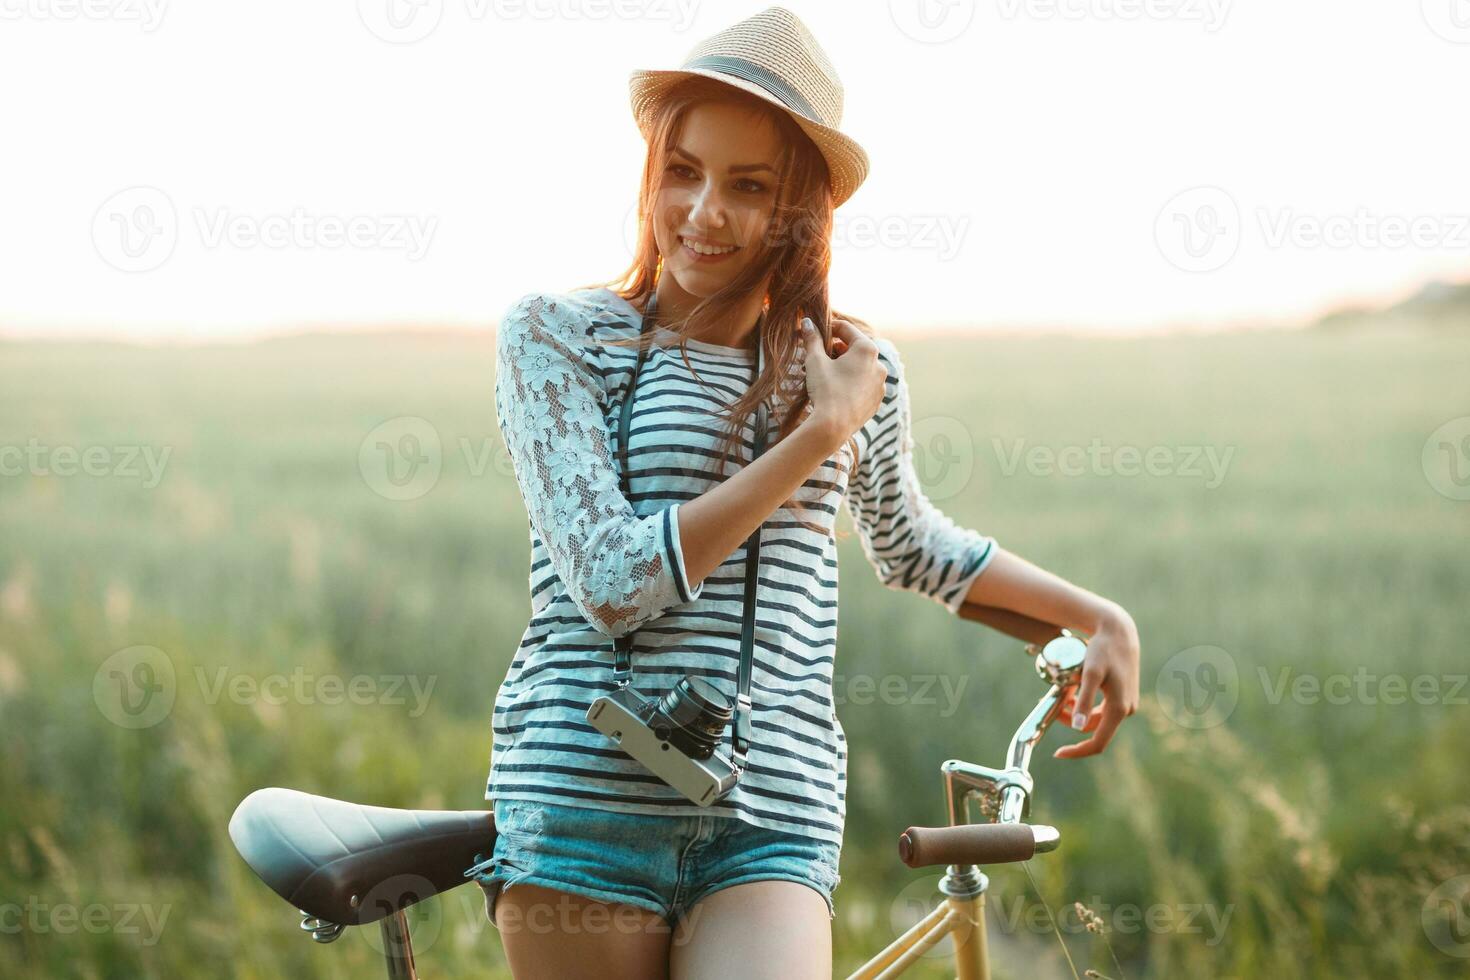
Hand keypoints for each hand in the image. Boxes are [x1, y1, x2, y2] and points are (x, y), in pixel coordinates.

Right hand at [799, 316, 884, 445]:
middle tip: (819, 355)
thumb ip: (812, 339)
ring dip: (845, 366)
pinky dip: (852, 383)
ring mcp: (880, 385)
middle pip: (855, 349)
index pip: (846, 329)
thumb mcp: (815, 361)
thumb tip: (807, 322)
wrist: (833, 427)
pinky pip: (864, 385)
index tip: (815, 333)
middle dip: (837, 349)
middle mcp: (879, 365)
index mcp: (867, 350)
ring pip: (861, 368)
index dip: (828, 328)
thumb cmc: (825, 390)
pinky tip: (837, 389)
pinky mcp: (877, 401)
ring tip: (827, 374)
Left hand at [1053, 605, 1140, 758]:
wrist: (1119, 632)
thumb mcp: (1090, 674)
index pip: (1097, 743)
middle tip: (1054, 701)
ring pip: (1094, 716)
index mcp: (1118, 709)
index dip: (1077, 751)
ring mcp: (1126, 703)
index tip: (1058, 753)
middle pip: (1092, 727)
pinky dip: (1084, 702)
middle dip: (1071, 719)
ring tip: (1062, 691)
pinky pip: (1100, 707)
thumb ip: (1084, 700)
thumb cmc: (1103, 650)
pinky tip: (1073, 688)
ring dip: (1077, 710)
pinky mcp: (1123, 696)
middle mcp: (1126, 710)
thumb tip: (1078, 726)